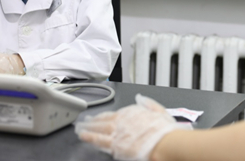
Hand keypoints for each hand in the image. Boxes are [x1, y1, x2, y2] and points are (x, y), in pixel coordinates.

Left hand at [75, 94, 189, 160]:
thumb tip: (141, 98)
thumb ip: (148, 104)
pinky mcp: (116, 146)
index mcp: (131, 112)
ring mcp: (117, 133)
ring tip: (80, 129)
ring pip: (98, 130)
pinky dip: (91, 138)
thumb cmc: (164, 130)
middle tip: (83, 122)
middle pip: (103, 120)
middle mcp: (122, 121)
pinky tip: (85, 138)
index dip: (104, 115)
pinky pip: (100, 141)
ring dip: (88, 129)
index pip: (113, 113)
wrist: (164, 142)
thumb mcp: (160, 111)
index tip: (98, 116)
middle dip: (92, 121)